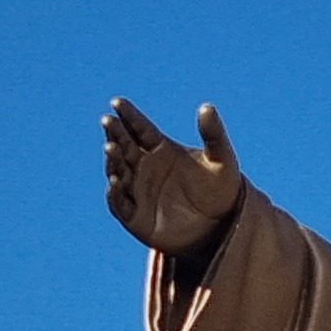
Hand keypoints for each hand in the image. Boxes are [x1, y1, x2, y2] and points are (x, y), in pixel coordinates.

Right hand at [102, 97, 244, 257]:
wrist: (222, 227)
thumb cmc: (222, 190)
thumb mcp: (222, 160)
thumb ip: (214, 134)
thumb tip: (207, 106)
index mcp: (161, 148)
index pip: (140, 127)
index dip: (128, 114)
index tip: (117, 102)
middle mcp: (145, 166)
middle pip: (124, 146)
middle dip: (115, 133)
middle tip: (108, 121)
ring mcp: (138, 190)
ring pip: (118, 171)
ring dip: (112, 160)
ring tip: (111, 147)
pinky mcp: (135, 217)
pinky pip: (119, 203)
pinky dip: (114, 193)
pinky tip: (114, 181)